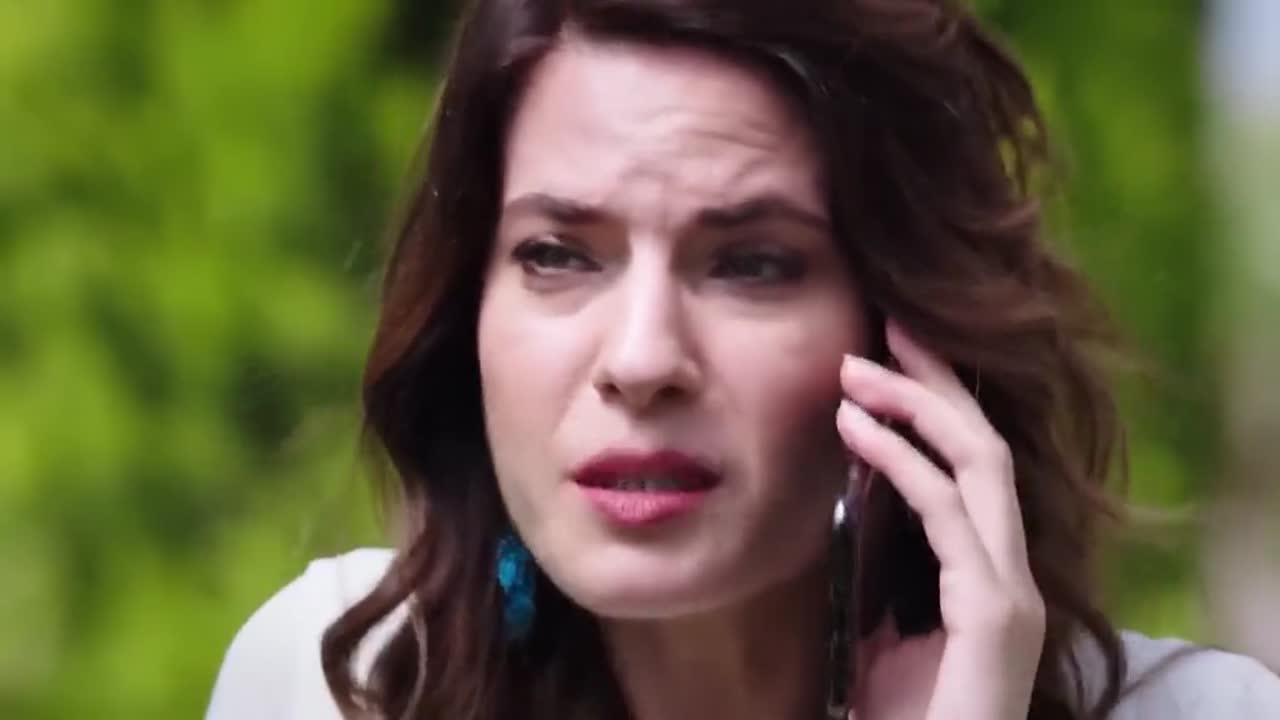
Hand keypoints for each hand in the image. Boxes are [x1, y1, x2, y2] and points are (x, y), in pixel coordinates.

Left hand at [836, 321, 1045, 719]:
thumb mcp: (885, 636)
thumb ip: (886, 579)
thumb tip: (856, 518)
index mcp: (989, 577)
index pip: (974, 470)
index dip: (938, 405)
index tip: (889, 356)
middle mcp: (1011, 575)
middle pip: (986, 448)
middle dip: (937, 381)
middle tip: (884, 327)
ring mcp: (1010, 592)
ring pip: (979, 464)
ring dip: (916, 405)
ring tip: (854, 370)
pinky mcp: (993, 613)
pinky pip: (947, 512)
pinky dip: (900, 460)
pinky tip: (854, 428)